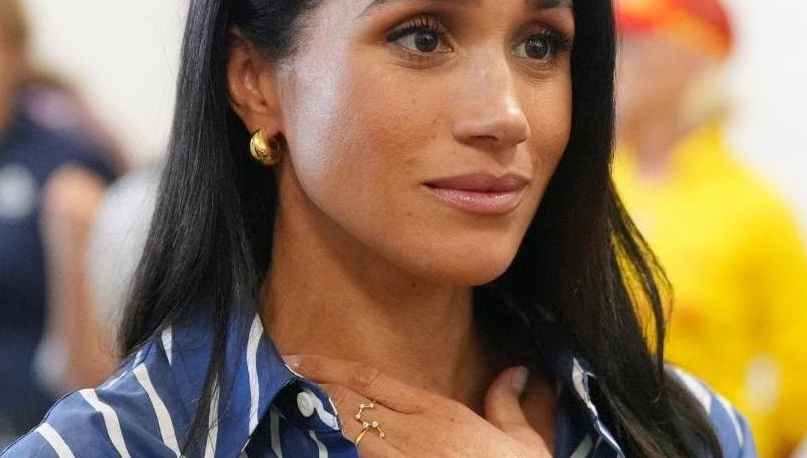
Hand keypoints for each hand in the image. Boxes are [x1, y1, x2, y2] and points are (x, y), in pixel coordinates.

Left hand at [285, 354, 551, 457]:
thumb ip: (507, 404)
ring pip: (343, 434)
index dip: (332, 369)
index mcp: (438, 414)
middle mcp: (412, 436)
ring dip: (316, 418)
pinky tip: (315, 444)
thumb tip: (516, 371)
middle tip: (283, 373)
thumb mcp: (523, 442)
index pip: (373, 382)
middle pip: (348, 404)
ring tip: (288, 403)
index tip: (301, 358)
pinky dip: (333, 451)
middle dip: (314, 388)